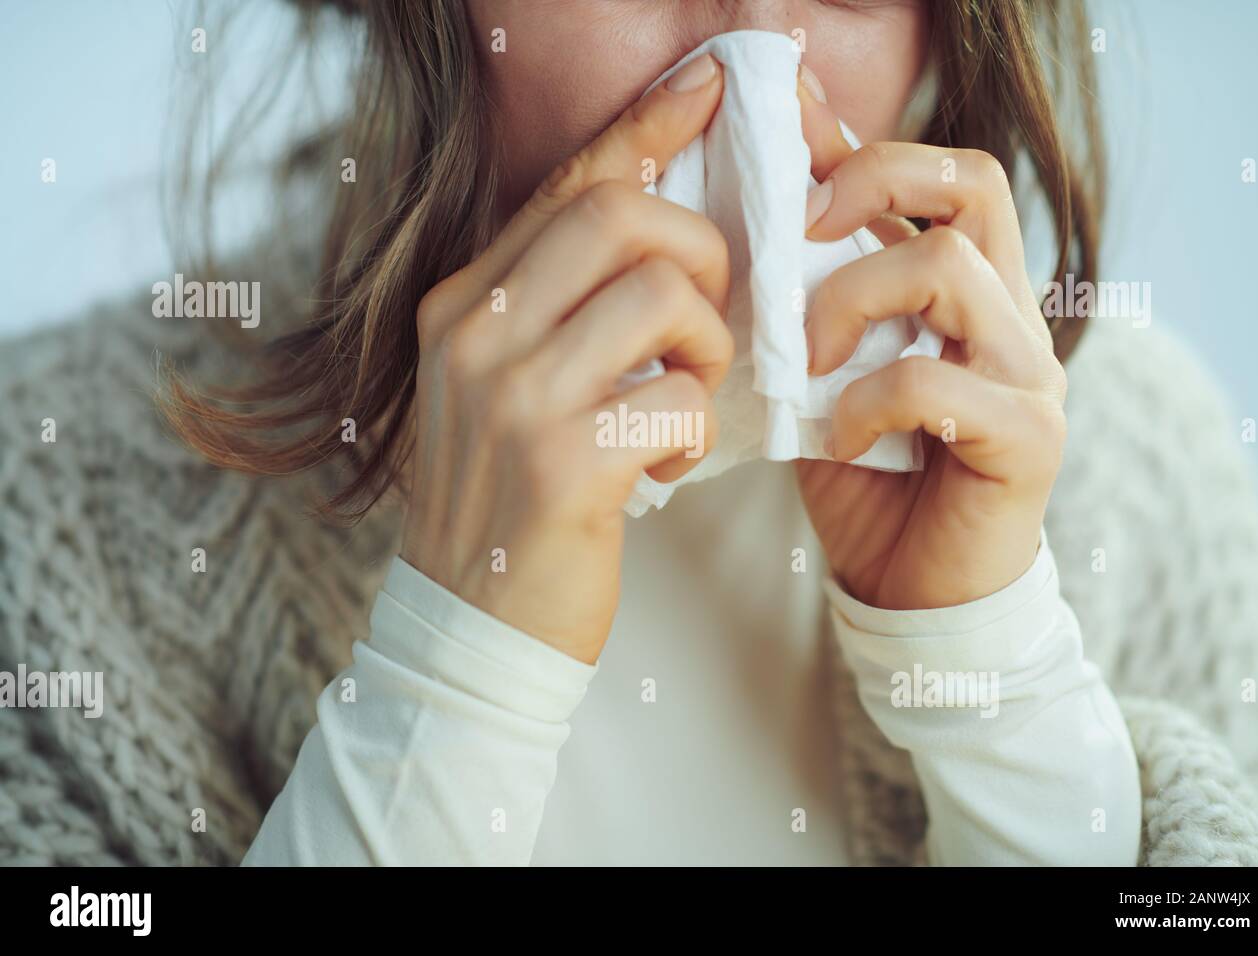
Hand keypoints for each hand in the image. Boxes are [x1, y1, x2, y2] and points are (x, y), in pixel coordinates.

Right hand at [401, 55, 733, 662]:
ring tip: (686, 401)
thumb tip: (656, 235)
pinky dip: (696, 430)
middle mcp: (473, 333)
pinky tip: (666, 466)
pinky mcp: (564, 464)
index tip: (709, 87)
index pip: (567, 184)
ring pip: (666, 297)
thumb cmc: (506, 498)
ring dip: (709, 350)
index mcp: (459, 303)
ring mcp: (512, 397)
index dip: (646, 127)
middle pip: (622, 215)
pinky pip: (680, 397)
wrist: (471, 623)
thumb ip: (554, 309)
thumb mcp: (502, 387)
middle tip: (708, 317)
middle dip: (702, 251)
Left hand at [793, 77, 1067, 610]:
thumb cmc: (868, 482)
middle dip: (873, 183)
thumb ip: (814, 307)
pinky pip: (933, 380)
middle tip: (801, 231)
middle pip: (973, 185)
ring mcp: (1029, 374)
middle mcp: (1012, 318)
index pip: (947, 178)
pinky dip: (865, 400)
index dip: (871, 148)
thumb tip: (762, 228)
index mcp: (971, 293)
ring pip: (948, 268)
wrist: (914, 594)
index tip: (792, 144)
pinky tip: (836, 436)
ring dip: (850, 301)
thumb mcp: (825, 377)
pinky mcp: (1029, 436)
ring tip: (804, 361)